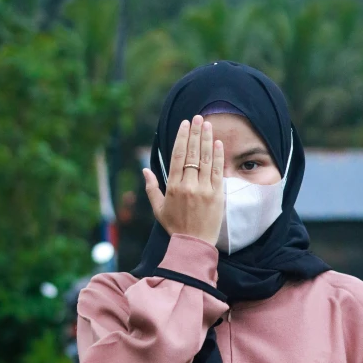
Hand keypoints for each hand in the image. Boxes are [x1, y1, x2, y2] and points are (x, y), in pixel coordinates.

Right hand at [142, 115, 224, 246]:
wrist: (194, 244)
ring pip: (205, 159)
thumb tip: (144, 170)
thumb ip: (151, 188)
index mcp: (173, 187)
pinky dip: (218, 156)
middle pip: (192, 153)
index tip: (185, 124)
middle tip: (198, 118)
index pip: (178, 156)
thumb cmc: (175, 227)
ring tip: (208, 125)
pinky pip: (217, 171)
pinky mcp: (217, 195)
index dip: (182, 138)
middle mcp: (188, 185)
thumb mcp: (158, 209)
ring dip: (207, 140)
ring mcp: (204, 190)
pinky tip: (218, 143)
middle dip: (195, 133)